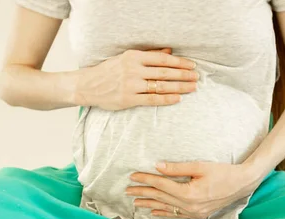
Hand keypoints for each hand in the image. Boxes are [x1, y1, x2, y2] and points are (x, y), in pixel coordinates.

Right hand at [73, 48, 198, 110]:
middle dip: (183, 75)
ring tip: (192, 88)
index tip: (192, 65)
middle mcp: (133, 70)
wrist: (88, 85)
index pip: (162, 59)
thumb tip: (169, 51)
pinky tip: (177, 99)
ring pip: (160, 86)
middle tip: (197, 77)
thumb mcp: (127, 58)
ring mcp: (131, 85)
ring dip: (178, 87)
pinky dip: (166, 99)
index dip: (179, 62)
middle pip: (164, 72)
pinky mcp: (128, 99)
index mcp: (133, 57)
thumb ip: (148, 55)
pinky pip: (151, 100)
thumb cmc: (109, 71)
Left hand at [125, 161, 264, 218]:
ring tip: (136, 203)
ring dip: (150, 204)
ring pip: (166, 208)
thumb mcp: (200, 166)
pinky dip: (164, 213)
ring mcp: (194, 212)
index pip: (161, 185)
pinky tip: (154, 212)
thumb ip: (177, 167)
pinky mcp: (199, 214)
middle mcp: (190, 205)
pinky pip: (177, 215)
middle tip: (128, 190)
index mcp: (189, 192)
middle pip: (161, 198)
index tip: (133, 176)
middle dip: (143, 193)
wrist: (242, 183)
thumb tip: (157, 166)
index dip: (146, 179)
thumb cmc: (223, 172)